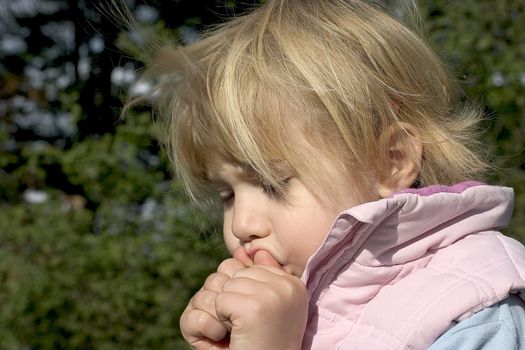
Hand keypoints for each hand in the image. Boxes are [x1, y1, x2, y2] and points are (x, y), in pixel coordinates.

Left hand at [180, 248, 307, 349]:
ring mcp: (274, 295)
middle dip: (232, 299)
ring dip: (225, 310)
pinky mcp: (255, 308)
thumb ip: (261, 276)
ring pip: (226, 285)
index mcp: (294, 284)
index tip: (255, 317)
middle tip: (246, 325)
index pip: (250, 267)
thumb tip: (248, 249)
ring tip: (243, 329)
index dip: (242, 292)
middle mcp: (288, 286)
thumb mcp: (267, 308)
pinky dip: (220, 320)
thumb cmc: (264, 343)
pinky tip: (238, 334)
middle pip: (236, 272)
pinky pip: (220, 300)